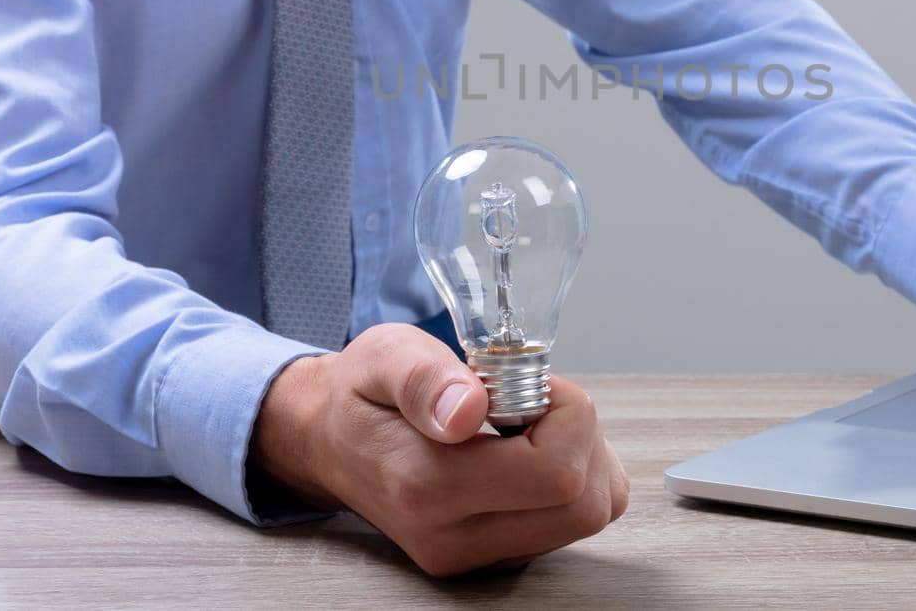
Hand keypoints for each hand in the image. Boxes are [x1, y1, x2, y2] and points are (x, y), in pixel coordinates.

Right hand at [249, 323, 627, 575]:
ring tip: (532, 423)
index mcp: (426, 488)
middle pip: (585, 504)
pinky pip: (570, 522)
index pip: (556, 472)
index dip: (568, 413)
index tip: (531, 382)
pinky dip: (571, 478)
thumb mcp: (383, 357)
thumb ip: (425, 380)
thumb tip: (469, 409)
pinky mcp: (492, 558)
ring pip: (588, 514)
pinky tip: (528, 449)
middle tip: (536, 401)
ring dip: (583, 457)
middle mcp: (453, 538)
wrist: (327, 442)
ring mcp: (474, 556)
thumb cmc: (362, 394)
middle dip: (583, 436)